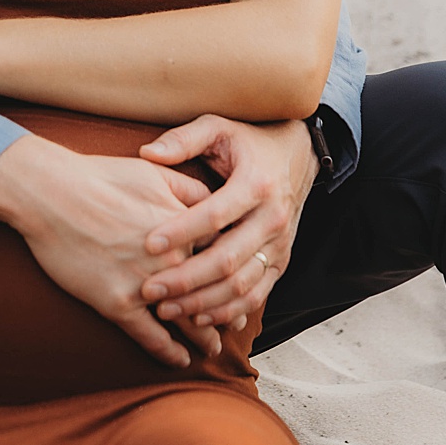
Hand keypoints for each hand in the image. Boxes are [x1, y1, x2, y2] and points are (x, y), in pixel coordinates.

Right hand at [0, 135, 222, 368]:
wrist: (50, 192)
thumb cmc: (100, 176)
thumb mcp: (154, 172)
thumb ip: (190, 188)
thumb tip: (214, 199)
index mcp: (186, 227)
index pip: (224, 257)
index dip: (235, 274)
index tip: (243, 284)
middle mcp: (173, 260)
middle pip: (212, 293)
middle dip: (227, 311)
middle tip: (236, 323)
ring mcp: (146, 285)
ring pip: (186, 320)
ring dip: (203, 338)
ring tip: (212, 349)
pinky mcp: (118, 304)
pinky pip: (151, 337)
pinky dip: (168, 352)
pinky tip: (178, 360)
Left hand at [136, 116, 316, 328]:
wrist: (298, 156)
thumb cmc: (248, 142)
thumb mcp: (218, 127)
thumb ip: (184, 139)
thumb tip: (147, 153)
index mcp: (256, 184)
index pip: (216, 214)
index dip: (183, 231)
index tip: (149, 243)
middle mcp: (272, 218)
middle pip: (229, 259)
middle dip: (187, 279)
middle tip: (149, 289)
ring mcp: (280, 244)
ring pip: (243, 285)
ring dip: (203, 302)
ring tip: (166, 309)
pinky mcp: (281, 262)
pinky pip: (257, 295)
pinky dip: (228, 311)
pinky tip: (198, 317)